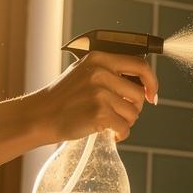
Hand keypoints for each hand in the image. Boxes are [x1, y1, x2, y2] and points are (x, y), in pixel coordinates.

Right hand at [22, 51, 158, 142]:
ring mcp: (99, 93)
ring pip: (134, 113)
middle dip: (134, 108)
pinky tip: (108, 133)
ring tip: (108, 122)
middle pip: (139, 94)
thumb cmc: (64, 97)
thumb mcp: (84, 72)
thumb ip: (110, 71)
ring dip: (125, 122)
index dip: (151, 81)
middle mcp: (101, 72)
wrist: (40, 115)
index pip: (140, 65)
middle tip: (119, 113)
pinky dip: (120, 134)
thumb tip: (143, 83)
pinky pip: (124, 127)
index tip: (151, 94)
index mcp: (99, 58)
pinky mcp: (99, 113)